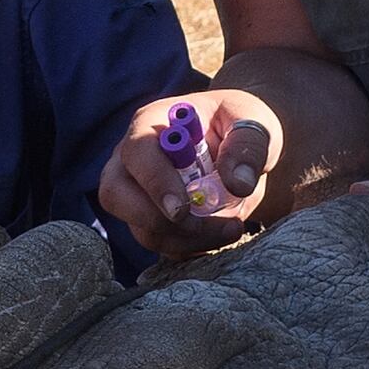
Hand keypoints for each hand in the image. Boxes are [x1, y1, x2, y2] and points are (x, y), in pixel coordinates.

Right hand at [100, 91, 282, 259]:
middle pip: (115, 196)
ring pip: (142, 230)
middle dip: (158, 221)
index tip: (182, 210)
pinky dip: (193, 247)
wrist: (241, 151)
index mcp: (152, 123)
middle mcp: (132, 159)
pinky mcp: (150, 221)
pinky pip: (162, 245)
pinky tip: (221, 232)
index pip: (138, 153)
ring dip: (188, 239)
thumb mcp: (253, 121)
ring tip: (232, 227)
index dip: (155, 183)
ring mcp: (136, 193)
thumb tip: (237, 184)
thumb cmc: (238, 125)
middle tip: (205, 226)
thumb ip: (248, 146)